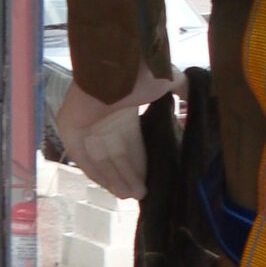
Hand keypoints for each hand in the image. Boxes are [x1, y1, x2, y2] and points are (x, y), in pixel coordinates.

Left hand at [55, 66, 174, 200]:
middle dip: (128, 175)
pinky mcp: (70, 129)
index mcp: (124, 109)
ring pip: (101, 158)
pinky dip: (94, 171)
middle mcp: (106, 118)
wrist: (113, 70)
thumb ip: (181, 87)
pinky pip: (82, 156)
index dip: (140, 161)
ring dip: (114, 178)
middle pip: (117, 154)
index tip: (149, 179)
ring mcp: (86, 124)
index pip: (132, 142)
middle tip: (140, 194)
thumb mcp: (169, 80)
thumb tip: (196, 95)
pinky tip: (108, 186)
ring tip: (128, 195)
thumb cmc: (140, 77)